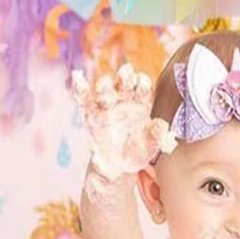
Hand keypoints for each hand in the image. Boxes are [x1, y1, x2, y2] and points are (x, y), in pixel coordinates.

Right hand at [72, 63, 175, 181]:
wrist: (120, 165)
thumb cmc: (138, 151)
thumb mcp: (152, 146)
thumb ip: (158, 135)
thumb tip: (160, 125)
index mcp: (141, 103)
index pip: (142, 87)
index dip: (142, 82)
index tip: (142, 82)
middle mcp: (124, 101)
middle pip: (124, 83)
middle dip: (125, 76)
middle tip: (126, 73)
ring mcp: (107, 107)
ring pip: (105, 90)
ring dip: (105, 85)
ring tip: (105, 86)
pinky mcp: (91, 115)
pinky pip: (84, 100)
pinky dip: (80, 89)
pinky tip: (78, 78)